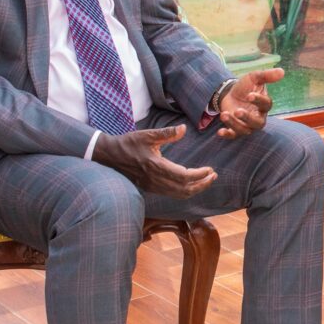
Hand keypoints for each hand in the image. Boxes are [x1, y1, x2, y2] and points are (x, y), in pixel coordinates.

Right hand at [93, 126, 216, 197]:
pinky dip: (185, 191)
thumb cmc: (128, 143)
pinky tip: (191, 183)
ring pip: (179, 194)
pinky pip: (172, 194)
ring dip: (195, 189)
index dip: (199, 175)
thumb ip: (167, 133)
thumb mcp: (147, 134)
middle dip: (202, 184)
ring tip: (206, 180)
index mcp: (156, 166)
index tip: (210, 169)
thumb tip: (184, 128)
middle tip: (213, 176)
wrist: (110, 156)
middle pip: (184, 189)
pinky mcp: (150, 188)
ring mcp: (152, 186)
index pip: (184, 176)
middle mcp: (155, 180)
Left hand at [217, 67, 282, 139]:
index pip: (266, 105)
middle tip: (237, 111)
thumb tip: (282, 71)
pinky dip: (227, 135)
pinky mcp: (235, 129)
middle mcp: (258, 117)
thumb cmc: (246, 86)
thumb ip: (267, 75)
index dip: (259, 101)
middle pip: (258, 123)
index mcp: (264, 105)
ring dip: (234, 124)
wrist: (231, 92)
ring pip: (245, 130)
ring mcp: (247, 124)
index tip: (249, 95)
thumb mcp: (255, 78)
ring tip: (224, 114)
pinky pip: (234, 135)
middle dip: (247, 118)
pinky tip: (220, 131)